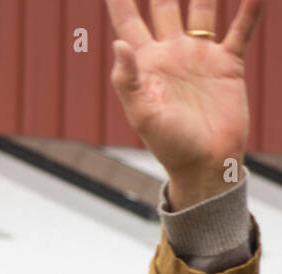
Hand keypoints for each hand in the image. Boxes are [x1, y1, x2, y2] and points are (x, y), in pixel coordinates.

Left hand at [104, 0, 263, 208]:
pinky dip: (249, 8)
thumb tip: (117, 43)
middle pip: (165, 5)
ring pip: (202, 8)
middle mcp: (171, 53)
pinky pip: (241, 28)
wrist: (206, 163)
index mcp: (144, 65)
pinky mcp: (228, 63)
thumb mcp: (143, 114)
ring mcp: (199, 55)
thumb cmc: (169, 145)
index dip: (120, 1)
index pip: (128, 22)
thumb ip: (128, 80)